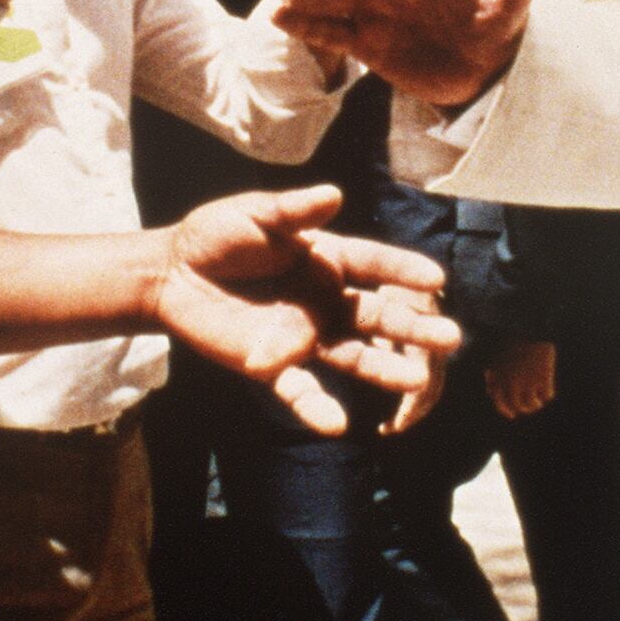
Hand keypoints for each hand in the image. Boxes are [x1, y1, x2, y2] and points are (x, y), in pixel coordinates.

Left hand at [154, 185, 460, 435]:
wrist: (169, 275)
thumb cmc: (215, 236)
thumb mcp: (253, 214)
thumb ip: (293, 211)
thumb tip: (334, 195)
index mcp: (325, 260)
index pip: (373, 265)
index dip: (403, 271)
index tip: (437, 279)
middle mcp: (323, 300)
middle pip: (375, 316)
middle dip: (412, 328)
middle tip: (450, 339)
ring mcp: (301, 335)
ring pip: (352, 356)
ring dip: (383, 369)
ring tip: (416, 382)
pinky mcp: (271, 364)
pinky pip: (299, 390)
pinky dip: (317, 407)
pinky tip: (338, 425)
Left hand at [486, 340, 556, 418]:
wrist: (530, 325)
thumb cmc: (513, 339)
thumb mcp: (497, 356)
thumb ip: (493, 375)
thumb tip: (490, 392)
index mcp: (498, 377)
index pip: (500, 403)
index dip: (506, 410)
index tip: (512, 414)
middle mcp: (511, 383)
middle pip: (517, 406)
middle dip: (523, 409)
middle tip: (530, 406)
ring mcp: (528, 381)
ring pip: (532, 404)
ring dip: (535, 404)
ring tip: (538, 401)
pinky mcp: (543, 377)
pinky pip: (547, 395)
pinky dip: (548, 394)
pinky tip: (548, 389)